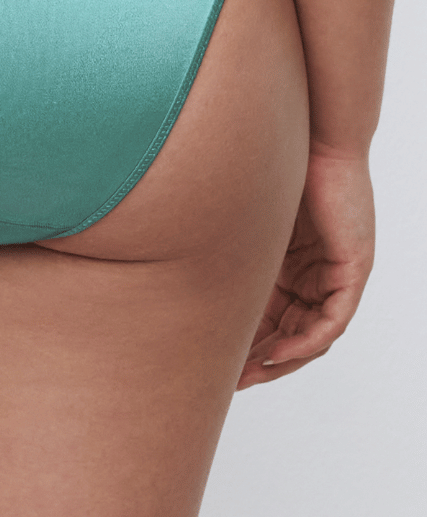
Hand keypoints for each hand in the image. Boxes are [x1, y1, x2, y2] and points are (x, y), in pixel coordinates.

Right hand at [236, 147, 374, 389]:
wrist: (308, 134)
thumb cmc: (268, 162)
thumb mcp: (235, 220)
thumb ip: (217, 246)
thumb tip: (165, 252)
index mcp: (287, 260)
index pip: (270, 314)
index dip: (245, 342)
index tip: (217, 362)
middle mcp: (314, 269)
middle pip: (290, 330)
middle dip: (261, 360)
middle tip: (231, 382)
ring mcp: (335, 270)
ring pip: (311, 332)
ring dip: (282, 358)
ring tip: (251, 375)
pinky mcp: (351, 266)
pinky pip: (332, 319)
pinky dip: (306, 341)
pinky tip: (279, 354)